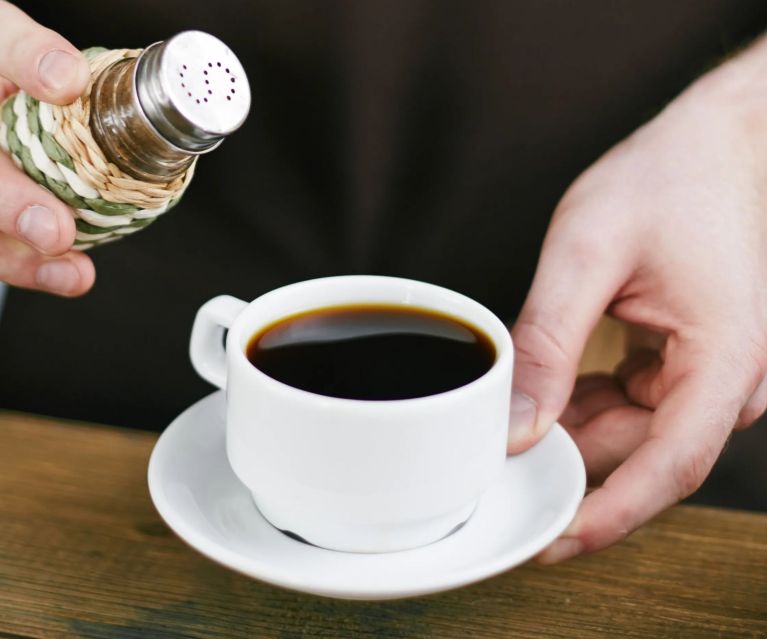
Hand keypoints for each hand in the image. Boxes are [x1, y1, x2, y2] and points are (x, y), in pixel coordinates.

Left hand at [507, 39, 766, 562]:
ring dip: (570, 426)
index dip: (607, 516)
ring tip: (514, 399)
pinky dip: (585, 402)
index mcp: (726, 359)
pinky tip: (549, 382)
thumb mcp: (587, 253)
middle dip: (566, 460)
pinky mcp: (690, 366)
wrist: (716, 143)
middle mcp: (730, 380)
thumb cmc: (669, 179)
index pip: (669, 468)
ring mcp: (712, 376)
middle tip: (492, 451)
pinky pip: (633, 407)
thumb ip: (548, 342)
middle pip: (639, 455)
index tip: (549, 544)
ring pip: (630, 434)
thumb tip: (518, 426)